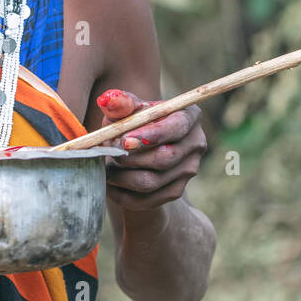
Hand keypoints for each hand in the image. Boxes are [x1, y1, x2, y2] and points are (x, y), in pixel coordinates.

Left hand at [98, 88, 206, 209]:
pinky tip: (108, 183)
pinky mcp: (176, 192)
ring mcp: (189, 170)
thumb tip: (108, 100)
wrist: (140, 152)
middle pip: (164, 158)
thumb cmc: (133, 124)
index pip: (176, 127)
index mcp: (189, 116)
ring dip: (120, 176)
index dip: (149, 136)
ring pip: (150, 182)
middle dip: (129, 158)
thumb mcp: (127, 111)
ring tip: (104, 166)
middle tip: (106, 153)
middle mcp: (196, 144)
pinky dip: (121, 194)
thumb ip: (119, 104)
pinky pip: (145, 200)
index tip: (123, 141)